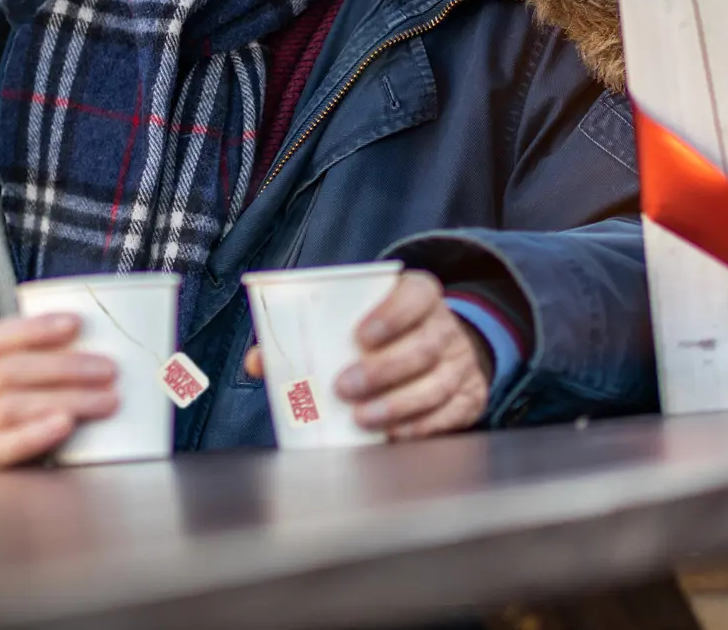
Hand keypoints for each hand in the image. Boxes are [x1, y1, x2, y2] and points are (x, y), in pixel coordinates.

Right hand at [0, 313, 118, 471]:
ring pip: (13, 406)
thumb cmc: (11, 435)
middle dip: (66, 366)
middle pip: (12, 370)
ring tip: (107, 400)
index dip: (36, 327)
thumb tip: (100, 357)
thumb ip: (45, 378)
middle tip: (110, 369)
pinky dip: (37, 433)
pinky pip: (6, 446)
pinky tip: (66, 425)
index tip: (76, 323)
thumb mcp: (18, 398)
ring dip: (65, 398)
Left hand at [243, 270, 492, 438]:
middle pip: (423, 346)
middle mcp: (444, 325)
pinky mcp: (468, 397)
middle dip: (383, 370)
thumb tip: (258, 362)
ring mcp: (460, 363)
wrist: (438, 343)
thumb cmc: (381, 330)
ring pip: (437, 384)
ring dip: (398, 405)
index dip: (391, 314)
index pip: (415, 295)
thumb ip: (307, 332)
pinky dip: (421, 427)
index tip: (360, 336)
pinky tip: (393, 434)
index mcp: (419, 293)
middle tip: (345, 387)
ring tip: (363, 419)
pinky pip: (449, 415)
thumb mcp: (354, 315)